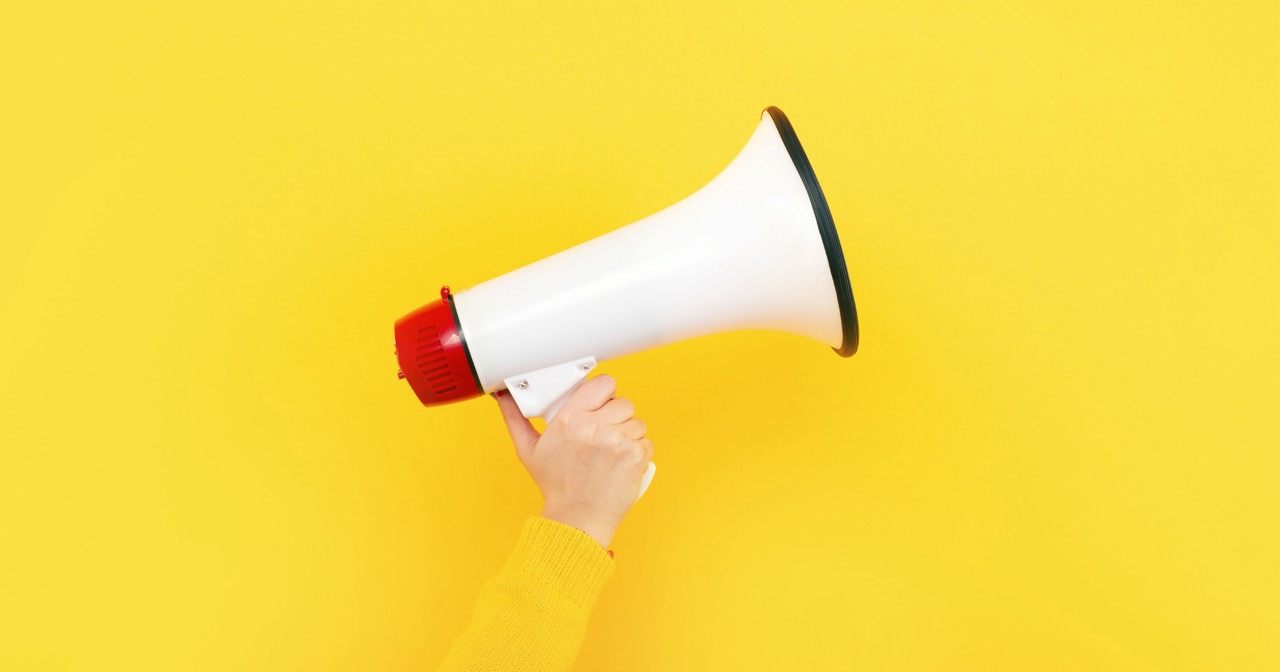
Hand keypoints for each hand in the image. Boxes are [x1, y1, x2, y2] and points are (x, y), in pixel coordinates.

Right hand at [494, 375, 652, 548]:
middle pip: (623, 402)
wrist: (577, 518)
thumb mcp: (529, 450)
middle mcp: (595, 426)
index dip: (605, 393)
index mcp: (570, 419)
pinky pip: (646, 441)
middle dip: (616, 416)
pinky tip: (622, 463)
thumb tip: (503, 396)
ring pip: (637, 422)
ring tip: (612, 452)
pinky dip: (639, 451)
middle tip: (605, 434)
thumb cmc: (555, 485)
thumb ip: (516, 419)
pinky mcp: (636, 456)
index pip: (603, 384)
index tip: (601, 404)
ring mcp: (618, 440)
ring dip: (629, 434)